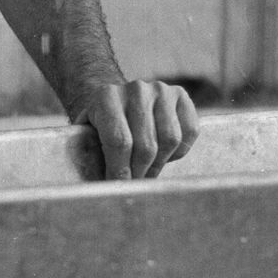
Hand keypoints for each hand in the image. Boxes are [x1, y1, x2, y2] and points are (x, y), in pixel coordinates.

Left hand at [76, 78, 197, 180]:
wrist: (118, 99)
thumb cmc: (102, 125)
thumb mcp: (88, 136)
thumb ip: (92, 155)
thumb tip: (104, 187)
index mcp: (106, 97)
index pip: (119, 141)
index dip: (121, 170)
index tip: (121, 187)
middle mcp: (135, 90)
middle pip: (146, 145)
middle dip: (140, 172)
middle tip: (135, 182)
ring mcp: (160, 90)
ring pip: (170, 140)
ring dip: (159, 164)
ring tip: (148, 170)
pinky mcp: (180, 95)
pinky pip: (189, 131)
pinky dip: (179, 151)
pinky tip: (164, 153)